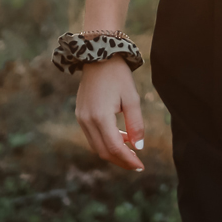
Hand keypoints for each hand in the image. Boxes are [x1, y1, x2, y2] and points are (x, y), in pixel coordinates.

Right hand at [75, 55, 145, 171]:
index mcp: (100, 117)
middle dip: (121, 160)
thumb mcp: (132, 98)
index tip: (141, 166)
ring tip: (131, 150)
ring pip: (96, 146)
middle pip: (103, 151)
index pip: (114, 148)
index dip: (128, 160)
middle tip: (137, 163)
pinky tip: (120, 137)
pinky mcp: (80, 114)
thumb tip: (138, 147)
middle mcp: (87, 121)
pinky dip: (106, 141)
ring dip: (113, 151)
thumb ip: (136, 124)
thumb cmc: (118, 75)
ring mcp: (81, 118)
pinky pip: (92, 136)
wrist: (98, 56)